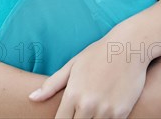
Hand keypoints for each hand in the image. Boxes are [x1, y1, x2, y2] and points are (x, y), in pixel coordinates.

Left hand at [29, 36, 148, 117]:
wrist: (128, 47)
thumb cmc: (98, 54)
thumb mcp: (72, 65)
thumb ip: (51, 85)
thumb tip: (31, 98)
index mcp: (73, 94)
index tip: (63, 118)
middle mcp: (88, 105)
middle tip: (76, 114)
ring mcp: (106, 111)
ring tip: (89, 112)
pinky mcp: (122, 113)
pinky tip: (102, 113)